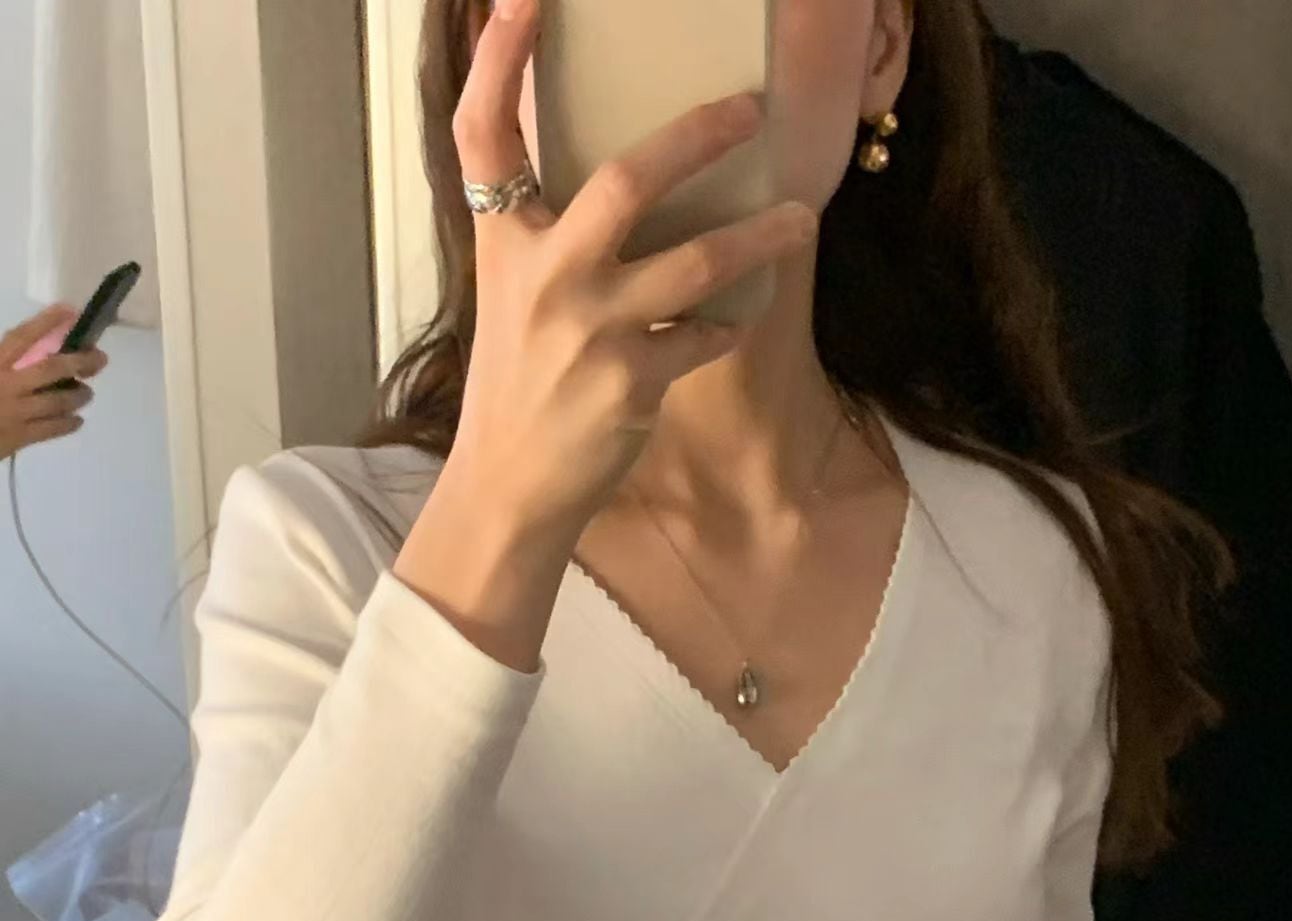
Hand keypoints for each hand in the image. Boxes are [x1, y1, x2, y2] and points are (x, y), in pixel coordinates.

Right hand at [0, 306, 108, 461]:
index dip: (45, 322)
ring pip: (58, 402)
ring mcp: (16, 413)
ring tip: (87, 393)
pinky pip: (52, 430)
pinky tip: (77, 420)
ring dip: (78, 396)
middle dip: (79, 362)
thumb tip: (23, 347)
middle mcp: (8, 385)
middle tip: (100, 359)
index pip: (22, 337)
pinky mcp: (20, 438)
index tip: (68, 311)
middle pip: (51, 370)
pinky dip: (68, 424)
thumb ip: (2, 357)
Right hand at [451, 0, 816, 537]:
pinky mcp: (630, 383)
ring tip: (803, 219)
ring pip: (695, 262)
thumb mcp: (514, 297)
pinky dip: (729, 325)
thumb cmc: (517, 387)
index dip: (500, 58)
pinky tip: (743, 316)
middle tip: (751, 110)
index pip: (483, 131)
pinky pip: (704, 337)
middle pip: (626, 179)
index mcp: (503, 243)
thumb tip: (626, 185)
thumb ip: (553, 236)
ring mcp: (588, 330)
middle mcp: (543, 277)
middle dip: (698, 136)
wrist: (509, 486)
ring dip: (759, 236)